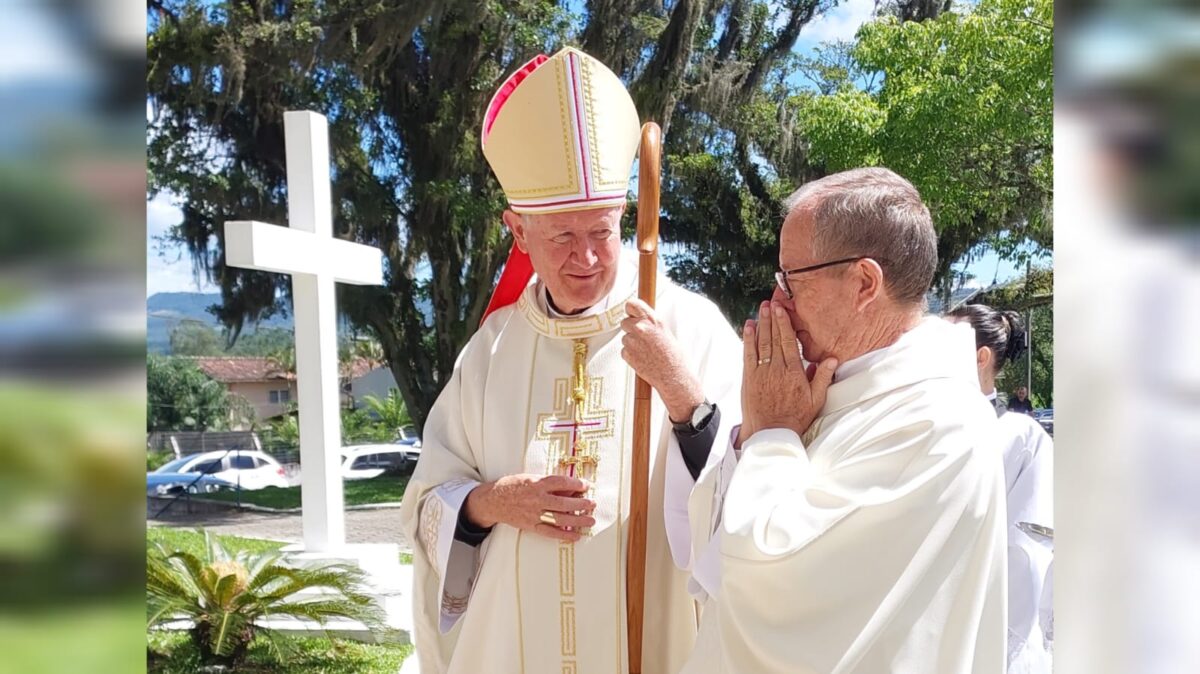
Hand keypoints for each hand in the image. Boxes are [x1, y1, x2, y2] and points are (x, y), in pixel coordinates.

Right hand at [463, 474, 596, 542]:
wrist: (493, 500)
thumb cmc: (513, 486)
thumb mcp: (530, 477)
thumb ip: (549, 483)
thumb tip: (570, 489)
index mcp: (536, 483)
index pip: (561, 483)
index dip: (576, 484)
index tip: (587, 485)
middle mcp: (536, 499)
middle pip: (563, 503)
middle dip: (581, 504)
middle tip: (593, 504)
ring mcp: (534, 514)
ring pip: (559, 518)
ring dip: (577, 520)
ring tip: (590, 520)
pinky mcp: (531, 526)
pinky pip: (550, 532)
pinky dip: (564, 535)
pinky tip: (576, 536)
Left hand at [620, 298, 704, 422]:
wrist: (673, 376)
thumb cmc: (673, 356)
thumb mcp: (665, 332)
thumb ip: (651, 323)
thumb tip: (640, 319)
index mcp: (653, 320)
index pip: (631, 304)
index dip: (630, 310)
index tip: (631, 313)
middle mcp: (641, 328)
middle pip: (624, 322)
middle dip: (630, 329)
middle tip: (642, 338)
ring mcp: (632, 341)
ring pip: (624, 338)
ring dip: (632, 343)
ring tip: (646, 352)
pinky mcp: (627, 354)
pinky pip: (624, 351)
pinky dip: (631, 355)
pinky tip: (643, 359)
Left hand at [739, 301, 836, 441]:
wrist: (771, 433)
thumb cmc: (795, 418)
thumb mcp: (815, 400)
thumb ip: (822, 377)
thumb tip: (833, 358)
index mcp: (794, 372)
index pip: (788, 341)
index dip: (784, 323)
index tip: (782, 309)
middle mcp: (776, 369)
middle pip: (773, 338)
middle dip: (772, 318)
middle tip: (770, 302)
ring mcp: (761, 373)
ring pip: (761, 343)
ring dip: (761, 324)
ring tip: (761, 309)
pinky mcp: (749, 378)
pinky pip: (748, 354)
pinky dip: (748, 340)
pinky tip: (748, 327)